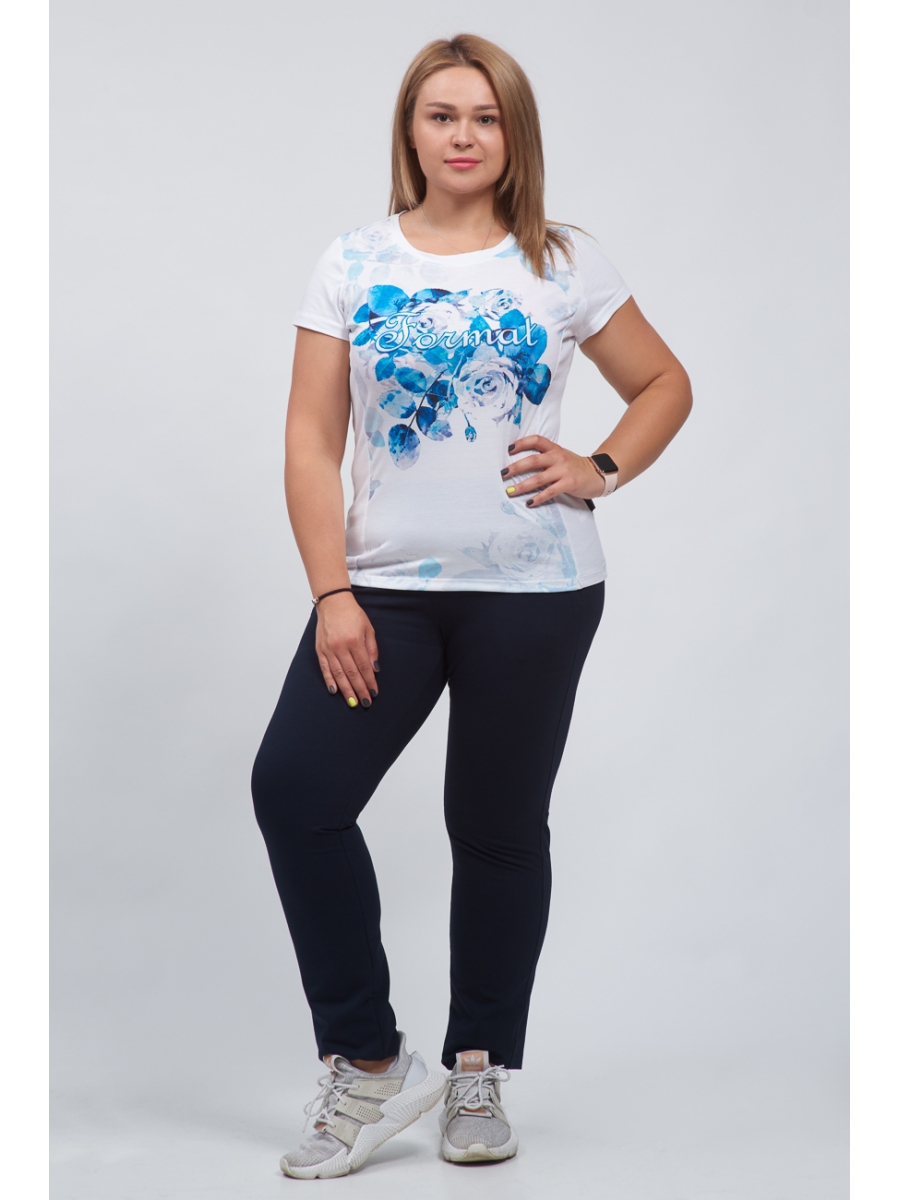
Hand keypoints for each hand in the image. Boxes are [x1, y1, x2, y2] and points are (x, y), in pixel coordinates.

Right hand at [314, 592, 379, 707]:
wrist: (333, 602)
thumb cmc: (352, 614)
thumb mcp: (368, 628)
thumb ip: (372, 649)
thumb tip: (374, 669)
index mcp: (355, 641)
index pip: (364, 667)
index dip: (369, 681)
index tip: (374, 692)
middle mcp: (341, 646)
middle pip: (352, 673)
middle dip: (360, 690)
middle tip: (365, 703)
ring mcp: (329, 649)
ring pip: (338, 674)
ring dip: (346, 690)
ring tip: (353, 702)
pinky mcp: (320, 650)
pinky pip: (325, 668)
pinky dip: (329, 681)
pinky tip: (335, 691)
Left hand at [501, 436, 601, 506]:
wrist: (598, 474)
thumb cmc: (575, 467)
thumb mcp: (560, 457)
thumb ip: (545, 457)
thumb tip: (521, 465)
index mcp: (554, 449)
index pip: (536, 440)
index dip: (521, 443)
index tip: (508, 449)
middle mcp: (558, 457)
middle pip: (533, 460)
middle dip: (515, 467)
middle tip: (502, 474)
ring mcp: (563, 470)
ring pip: (538, 478)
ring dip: (522, 486)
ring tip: (510, 492)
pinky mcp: (569, 483)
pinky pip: (550, 491)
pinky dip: (538, 498)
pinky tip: (529, 502)